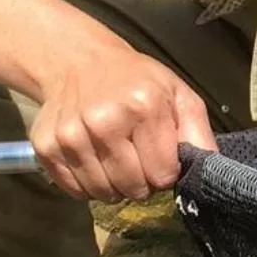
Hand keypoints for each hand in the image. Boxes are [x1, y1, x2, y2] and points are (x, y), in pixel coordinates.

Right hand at [30, 45, 217, 201]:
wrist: (79, 62)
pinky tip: (95, 161)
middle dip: (142, 182)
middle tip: (138, 159)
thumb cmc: (136, 81)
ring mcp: (70, 135)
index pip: (162, 175)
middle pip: (133, 188)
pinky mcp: (46, 147)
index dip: (166, 172)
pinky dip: (89, 185)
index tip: (161, 158)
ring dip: (115, 187)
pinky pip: (75, 191)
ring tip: (117, 160)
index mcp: (143, 107)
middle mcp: (103, 121)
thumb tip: (211, 171)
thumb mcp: (177, 94)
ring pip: (103, 194)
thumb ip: (198, 133)